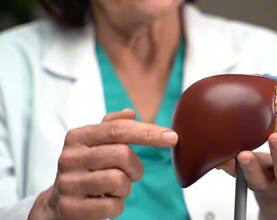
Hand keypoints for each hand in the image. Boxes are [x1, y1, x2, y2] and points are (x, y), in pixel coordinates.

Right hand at [28, 109, 177, 219]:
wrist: (58, 203)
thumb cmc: (86, 169)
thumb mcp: (94, 144)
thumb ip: (113, 126)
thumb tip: (130, 112)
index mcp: (78, 137)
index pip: (119, 129)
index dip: (149, 132)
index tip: (173, 137)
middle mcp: (69, 158)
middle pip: (123, 155)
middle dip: (136, 167)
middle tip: (130, 174)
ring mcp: (68, 183)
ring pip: (119, 181)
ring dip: (126, 188)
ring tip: (114, 189)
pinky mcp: (71, 208)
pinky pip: (113, 206)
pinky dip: (118, 205)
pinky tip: (106, 202)